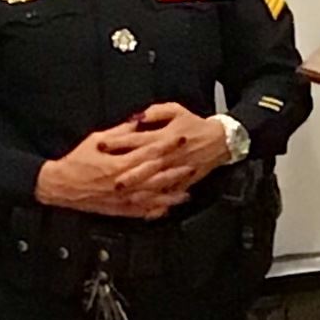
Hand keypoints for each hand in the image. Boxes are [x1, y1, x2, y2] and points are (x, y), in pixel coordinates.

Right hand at [35, 125, 190, 220]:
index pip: (149, 152)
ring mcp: (121, 198)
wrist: (61, 185)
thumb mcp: (97, 139)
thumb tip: (139, 121)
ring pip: (152, 196)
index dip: (167, 145)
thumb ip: (120, 132)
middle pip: (155, 175)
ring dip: (170, 193)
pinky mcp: (118, 209)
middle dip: (175, 168)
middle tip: (192, 163)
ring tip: (187, 191)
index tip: (180, 138)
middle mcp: (123, 183)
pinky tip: (167, 208)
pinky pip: (140, 211)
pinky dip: (154, 210)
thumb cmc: (76, 161)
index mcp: (118, 163)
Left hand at [100, 103, 230, 202]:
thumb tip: (136, 118)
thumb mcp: (175, 110)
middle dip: (123, 171)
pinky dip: (157, 203)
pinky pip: (167, 195)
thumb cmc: (194, 124)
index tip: (100, 144)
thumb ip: (154, 113)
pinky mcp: (182, 183)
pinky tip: (143, 209)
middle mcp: (167, 156)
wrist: (220, 140)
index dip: (117, 142)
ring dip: (137, 189)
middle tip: (104, 177)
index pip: (135, 139)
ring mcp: (174, 171)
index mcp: (163, 137)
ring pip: (153, 182)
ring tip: (120, 195)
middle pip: (142, 164)